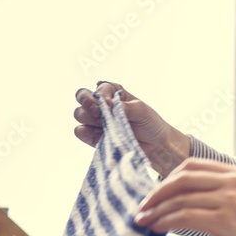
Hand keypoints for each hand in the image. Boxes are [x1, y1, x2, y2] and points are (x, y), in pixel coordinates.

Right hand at [74, 81, 190, 176]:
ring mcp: (96, 121)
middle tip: (98, 112)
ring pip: (79, 114)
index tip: (110, 104)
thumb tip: (106, 105)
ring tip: (106, 125)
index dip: (101, 95)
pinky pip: (80, 131)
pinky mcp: (94, 137)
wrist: (156, 146)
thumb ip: (122, 106)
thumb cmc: (151, 124)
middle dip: (87, 102)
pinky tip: (99, 134)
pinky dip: (85, 132)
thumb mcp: (141, 110)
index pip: (98, 88)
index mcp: (113, 93)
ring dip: (89, 118)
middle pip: (81, 96)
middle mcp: (102, 105)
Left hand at [135, 158, 235, 235]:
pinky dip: (165, 223)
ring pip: (179, 199)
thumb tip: (187, 205)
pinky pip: (183, 217)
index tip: (154, 196)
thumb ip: (222, 198)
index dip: (167, 179)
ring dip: (156, 211)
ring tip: (143, 223)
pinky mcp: (225, 221)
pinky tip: (157, 230)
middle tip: (142, 209)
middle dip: (156, 194)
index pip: (191, 166)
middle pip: (181, 178)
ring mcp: (230, 200)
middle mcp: (234, 181)